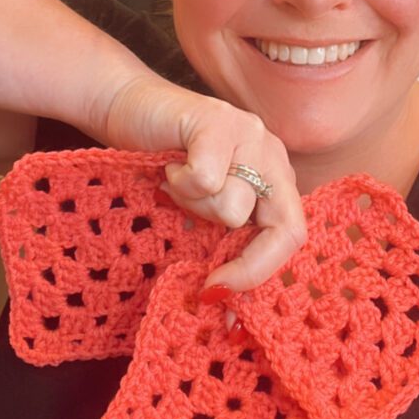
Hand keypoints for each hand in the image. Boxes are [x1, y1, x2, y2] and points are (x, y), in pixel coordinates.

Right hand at [102, 73, 306, 291]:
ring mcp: (249, 134)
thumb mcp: (201, 211)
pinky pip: (206, 178)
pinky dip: (178, 182)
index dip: (260, 272)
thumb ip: (222, 243)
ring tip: (179, 182)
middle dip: (234, 249)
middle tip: (198, 242)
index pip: (292, 236)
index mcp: (275, 180)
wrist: (126, 108)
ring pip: (234, 207)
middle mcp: (272, 155)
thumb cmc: (162, 164)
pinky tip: (170, 165)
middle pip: (280, 228)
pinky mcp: (218, 120)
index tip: (219, 293)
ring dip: (195, 205)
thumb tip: (224, 310)